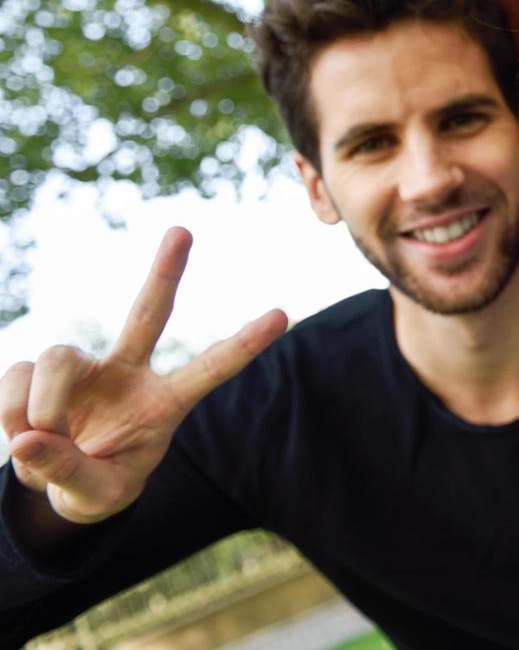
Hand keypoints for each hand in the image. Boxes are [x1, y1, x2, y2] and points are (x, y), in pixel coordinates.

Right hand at [0, 228, 286, 525]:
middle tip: (183, 230)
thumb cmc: (97, 485)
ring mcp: (87, 368)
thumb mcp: (95, 495)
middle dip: (164, 273)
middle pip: (148, 313)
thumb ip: (68, 471)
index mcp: (164, 404)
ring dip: (41, 406)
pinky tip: (21, 434)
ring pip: (59, 358)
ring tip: (39, 442)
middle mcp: (130, 374)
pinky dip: (12, 409)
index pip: (211, 369)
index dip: (244, 344)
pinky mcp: (43, 369)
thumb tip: (26, 440)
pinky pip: (19, 374)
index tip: (283, 315)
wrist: (57, 485)